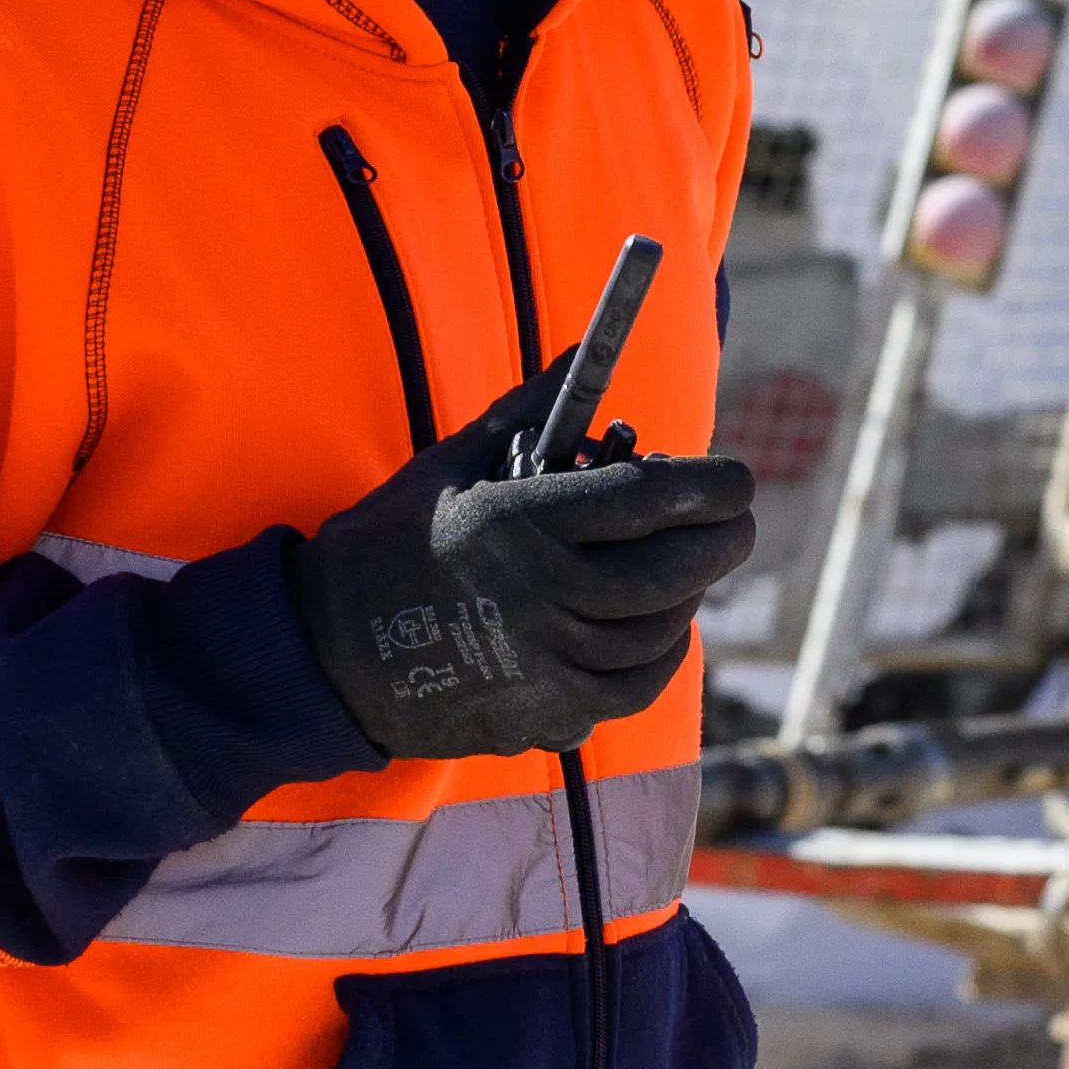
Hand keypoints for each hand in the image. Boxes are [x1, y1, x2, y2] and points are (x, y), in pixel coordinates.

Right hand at [297, 365, 756, 764]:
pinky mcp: (545, 714)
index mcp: (520, 523)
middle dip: (722, 540)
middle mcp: (539, 596)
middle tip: (737, 521)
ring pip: (658, 631)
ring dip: (690, 595)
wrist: (329, 652)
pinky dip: (662, 654)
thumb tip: (587, 353)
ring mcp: (545, 663)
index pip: (650, 500)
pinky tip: (661, 627)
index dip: (711, 487)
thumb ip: (531, 410)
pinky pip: (634, 687)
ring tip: (690, 567)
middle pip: (670, 571)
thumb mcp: (453, 462)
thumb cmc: (394, 542)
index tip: (739, 479)